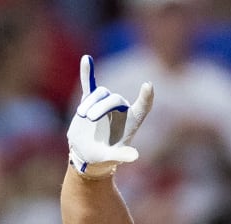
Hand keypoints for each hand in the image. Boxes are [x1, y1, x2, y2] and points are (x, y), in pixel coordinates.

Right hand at [67, 56, 152, 177]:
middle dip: (102, 106)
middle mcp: (120, 110)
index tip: (148, 85)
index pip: (143, 107)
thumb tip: (135, 156)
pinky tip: (87, 59)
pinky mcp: (89, 101)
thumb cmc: (104, 157)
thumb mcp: (112, 158)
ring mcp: (105, 104)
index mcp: (131, 122)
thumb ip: (122, 155)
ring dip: (90, 102)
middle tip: (90, 118)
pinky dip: (87, 73)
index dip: (146, 97)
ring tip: (82, 115)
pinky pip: (89, 84)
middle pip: (115, 98)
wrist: (86, 153)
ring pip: (100, 93)